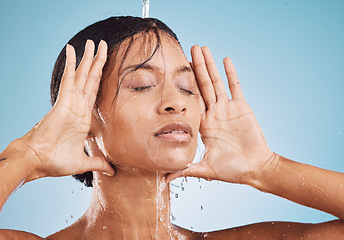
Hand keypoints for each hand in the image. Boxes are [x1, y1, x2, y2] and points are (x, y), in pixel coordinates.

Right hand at [21, 40, 113, 180]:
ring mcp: (70, 102)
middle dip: (98, 63)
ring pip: (82, 76)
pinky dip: (70, 64)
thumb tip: (112, 171)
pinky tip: (72, 49)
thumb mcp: (83, 162)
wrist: (37, 162)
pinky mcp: (62, 102)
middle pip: (90, 80)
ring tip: (94, 42)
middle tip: (104, 45)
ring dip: (89, 59)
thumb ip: (98, 163)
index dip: (101, 79)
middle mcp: (78, 107)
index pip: (95, 93)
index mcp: (83, 118)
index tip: (106, 66)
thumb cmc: (55, 162)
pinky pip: (68, 79)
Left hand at [166, 46, 274, 184]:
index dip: (183, 86)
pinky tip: (225, 60)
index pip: (191, 101)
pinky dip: (231, 74)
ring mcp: (227, 109)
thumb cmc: (232, 170)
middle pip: (202, 86)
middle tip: (189, 48)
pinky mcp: (242, 107)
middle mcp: (214, 113)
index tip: (174, 71)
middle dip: (196, 67)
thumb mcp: (206, 170)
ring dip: (210, 66)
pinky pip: (235, 87)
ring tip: (203, 48)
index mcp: (203, 125)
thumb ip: (186, 171)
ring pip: (216, 82)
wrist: (256, 168)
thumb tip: (165, 179)